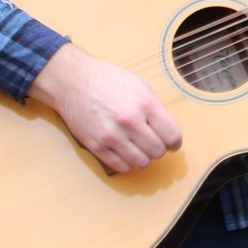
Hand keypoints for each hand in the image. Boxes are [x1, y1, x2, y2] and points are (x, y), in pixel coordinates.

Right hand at [29, 44, 181, 174]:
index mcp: (144, 103)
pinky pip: (121, 167)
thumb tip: (165, 128)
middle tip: (152, 143)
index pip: (172, 136)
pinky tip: (124, 153)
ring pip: (141, 162)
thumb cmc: (106, 80)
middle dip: (158, 149)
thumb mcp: (138, 84)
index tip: (172, 144)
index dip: (175, 143)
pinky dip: (126, 163)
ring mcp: (112, 135)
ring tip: (137, 148)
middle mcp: (129, 121)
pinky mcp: (96, 146)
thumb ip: (154, 106)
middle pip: (158, 151)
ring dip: (143, 158)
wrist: (72, 81)